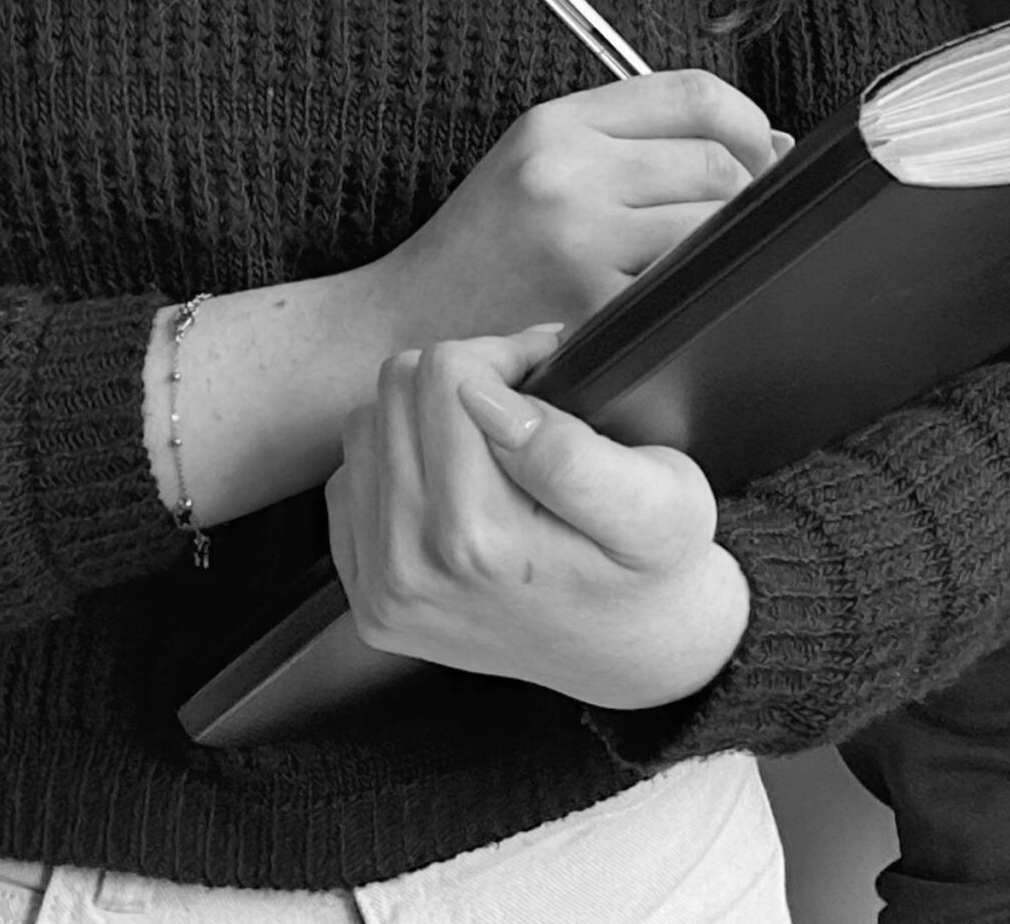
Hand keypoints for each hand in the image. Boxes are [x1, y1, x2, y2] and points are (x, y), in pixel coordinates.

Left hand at [328, 328, 750, 707]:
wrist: (632, 654)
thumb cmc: (653, 570)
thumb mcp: (659, 502)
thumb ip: (569, 450)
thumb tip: (484, 400)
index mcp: (479, 539)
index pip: (445, 374)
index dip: (505, 354)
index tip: (544, 377)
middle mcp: (413, 569)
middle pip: (397, 389)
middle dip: (464, 378)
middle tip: (523, 406)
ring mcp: (383, 591)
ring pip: (367, 424)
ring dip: (426, 418)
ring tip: (490, 444)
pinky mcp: (368, 602)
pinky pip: (350, 481)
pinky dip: (399, 465)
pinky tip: (454, 484)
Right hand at [374, 70, 784, 342]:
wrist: (401, 323)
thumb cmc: (483, 246)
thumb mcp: (540, 160)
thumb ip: (636, 140)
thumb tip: (764, 144)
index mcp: (557, 123)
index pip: (692, 94)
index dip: (748, 121)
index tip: (765, 151)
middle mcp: (568, 170)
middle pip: (714, 161)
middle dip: (751, 191)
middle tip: (749, 219)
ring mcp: (578, 239)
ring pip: (709, 225)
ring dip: (731, 243)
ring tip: (716, 259)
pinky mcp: (588, 306)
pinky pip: (682, 286)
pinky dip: (700, 290)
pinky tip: (688, 300)